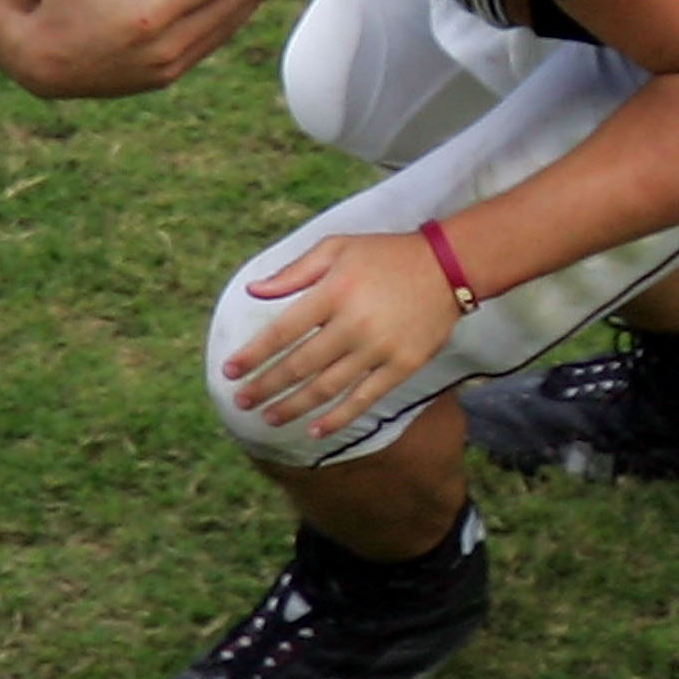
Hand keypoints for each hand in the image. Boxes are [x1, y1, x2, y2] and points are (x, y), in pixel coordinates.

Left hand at [224, 232, 458, 439]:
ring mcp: (379, 348)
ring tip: (269, 418)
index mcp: (334, 292)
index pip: (282, 331)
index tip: (229, 372)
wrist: (448, 266)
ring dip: (294, 406)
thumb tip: (253, 291)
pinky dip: (338, 418)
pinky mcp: (402, 366)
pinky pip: (364, 398)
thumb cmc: (387, 255)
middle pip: (299, 365)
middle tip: (242, 401)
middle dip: (265, 386)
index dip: (253, 355)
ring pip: (327, 387)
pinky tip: (316, 430)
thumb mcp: (338, 247)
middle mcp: (353, 323)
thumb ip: (294, 271)